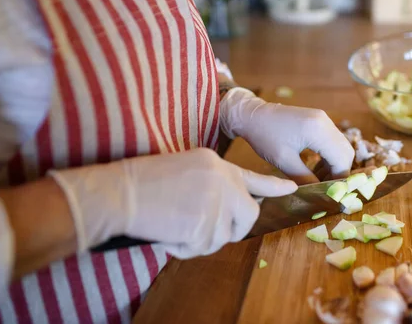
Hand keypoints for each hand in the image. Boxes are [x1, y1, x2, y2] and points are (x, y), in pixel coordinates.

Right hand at [48, 149, 296, 257]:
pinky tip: (168, 232)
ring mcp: (216, 202)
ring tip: (174, 225)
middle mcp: (223, 181)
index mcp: (216, 164)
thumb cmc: (142, 181)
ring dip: (200, 239)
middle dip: (233, 228)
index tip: (292, 189)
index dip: (274, 186)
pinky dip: (185, 248)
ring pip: (223, 236)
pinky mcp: (206, 223)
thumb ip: (211, 185)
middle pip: (248, 214)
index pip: (253, 177)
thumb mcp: (183, 169)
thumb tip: (224, 211)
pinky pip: (203, 248)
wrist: (120, 191)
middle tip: (206, 229)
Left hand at [220, 88, 353, 183]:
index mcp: (318, 130)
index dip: (339, 178)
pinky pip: (333, 140)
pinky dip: (330, 155)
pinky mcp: (319, 120)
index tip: (330, 193)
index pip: (341, 159)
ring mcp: (324, 119)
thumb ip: (304, 177)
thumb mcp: (283, 161)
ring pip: (341, 146)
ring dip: (335, 164)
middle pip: (346, 152)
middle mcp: (325, 122)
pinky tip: (317, 167)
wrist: (253, 115)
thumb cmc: (264, 137)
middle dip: (339, 172)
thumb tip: (319, 193)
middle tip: (326, 187)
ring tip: (320, 179)